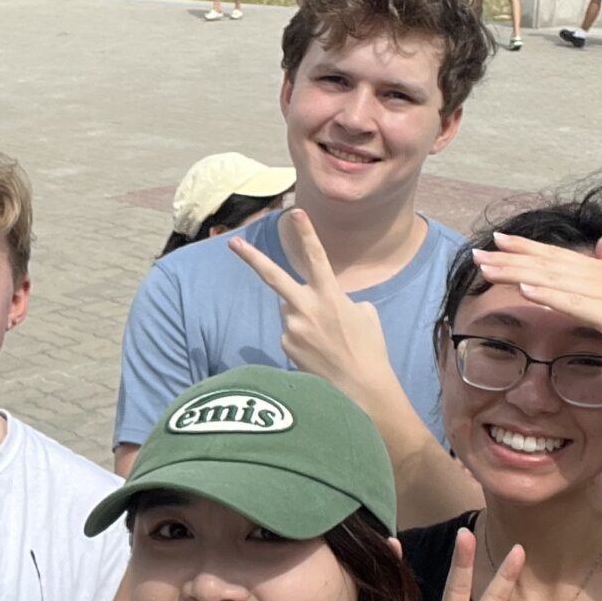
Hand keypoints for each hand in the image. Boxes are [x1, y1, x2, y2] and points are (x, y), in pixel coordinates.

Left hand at [230, 210, 393, 403]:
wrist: (361, 389)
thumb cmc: (369, 350)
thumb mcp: (365, 314)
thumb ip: (341, 299)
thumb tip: (325, 301)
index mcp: (330, 294)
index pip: (316, 256)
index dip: (306, 232)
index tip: (296, 211)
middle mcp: (306, 307)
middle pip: (273, 276)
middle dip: (251, 257)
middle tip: (232, 242)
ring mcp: (292, 326)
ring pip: (288, 309)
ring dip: (301, 316)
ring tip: (325, 339)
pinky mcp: (285, 345)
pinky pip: (289, 332)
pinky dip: (301, 337)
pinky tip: (318, 352)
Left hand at [468, 231, 601, 351]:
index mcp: (595, 268)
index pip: (552, 254)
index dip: (524, 246)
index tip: (496, 240)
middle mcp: (592, 274)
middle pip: (543, 263)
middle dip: (509, 259)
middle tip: (478, 254)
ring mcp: (597, 291)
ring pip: (550, 279)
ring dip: (518, 273)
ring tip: (490, 270)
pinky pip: (570, 302)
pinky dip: (547, 295)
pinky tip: (526, 291)